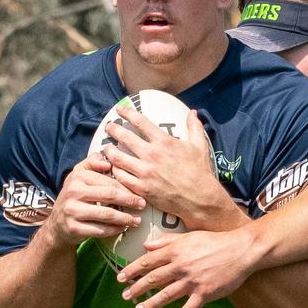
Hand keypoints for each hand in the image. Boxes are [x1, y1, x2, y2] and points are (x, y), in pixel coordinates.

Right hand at [41, 154, 146, 248]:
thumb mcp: (78, 176)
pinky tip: (123, 228)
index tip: (140, 192)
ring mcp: (72, 211)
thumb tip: (107, 160)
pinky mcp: (73, 228)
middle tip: (142, 204)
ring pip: (106, 214)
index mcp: (78, 176)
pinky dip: (115, 230)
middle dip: (130, 201)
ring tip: (137, 220)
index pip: (108, 181)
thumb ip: (92, 163)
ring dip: (125, 218)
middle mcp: (73, 192)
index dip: (127, 187)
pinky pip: (100, 230)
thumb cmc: (74, 197)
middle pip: (109, 195)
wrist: (57, 224)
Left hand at [102, 107, 223, 225]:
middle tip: (110, 127)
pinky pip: (120, 177)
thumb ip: (194, 127)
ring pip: (117, 158)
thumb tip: (193, 113)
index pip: (140, 121)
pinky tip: (114, 167)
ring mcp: (145, 173)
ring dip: (109, 150)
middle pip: (124, 137)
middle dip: (113, 129)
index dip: (127, 113)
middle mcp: (152, 155)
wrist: (199, 199)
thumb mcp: (199, 146)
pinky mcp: (141, 188)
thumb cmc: (200, 172)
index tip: (120, 109)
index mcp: (164, 142)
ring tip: (107, 147)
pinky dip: (115, 170)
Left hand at [116, 226, 257, 307]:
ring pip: (166, 295)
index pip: (148, 262)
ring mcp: (192, 282)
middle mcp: (181, 267)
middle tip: (126, 296)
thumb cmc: (214, 241)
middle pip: (153, 279)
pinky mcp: (204, 294)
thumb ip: (166, 241)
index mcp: (175, 251)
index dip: (132, 270)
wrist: (240, 250)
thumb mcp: (188, 236)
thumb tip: (146, 246)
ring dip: (151, 304)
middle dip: (137, 288)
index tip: (120, 277)